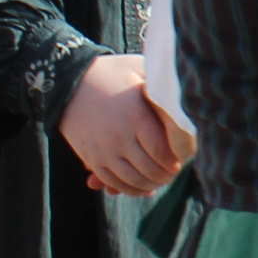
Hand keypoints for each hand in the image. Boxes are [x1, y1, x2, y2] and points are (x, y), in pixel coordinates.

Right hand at [57, 55, 182, 196]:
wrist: (69, 81)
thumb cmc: (111, 73)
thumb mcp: (138, 68)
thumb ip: (161, 81)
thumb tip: (188, 84)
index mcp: (135, 116)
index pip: (162, 151)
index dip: (175, 160)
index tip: (182, 159)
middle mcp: (119, 136)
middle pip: (150, 169)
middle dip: (166, 175)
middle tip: (175, 171)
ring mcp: (103, 150)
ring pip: (133, 180)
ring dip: (151, 184)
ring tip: (161, 179)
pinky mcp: (91, 157)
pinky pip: (112, 182)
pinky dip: (130, 190)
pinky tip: (143, 188)